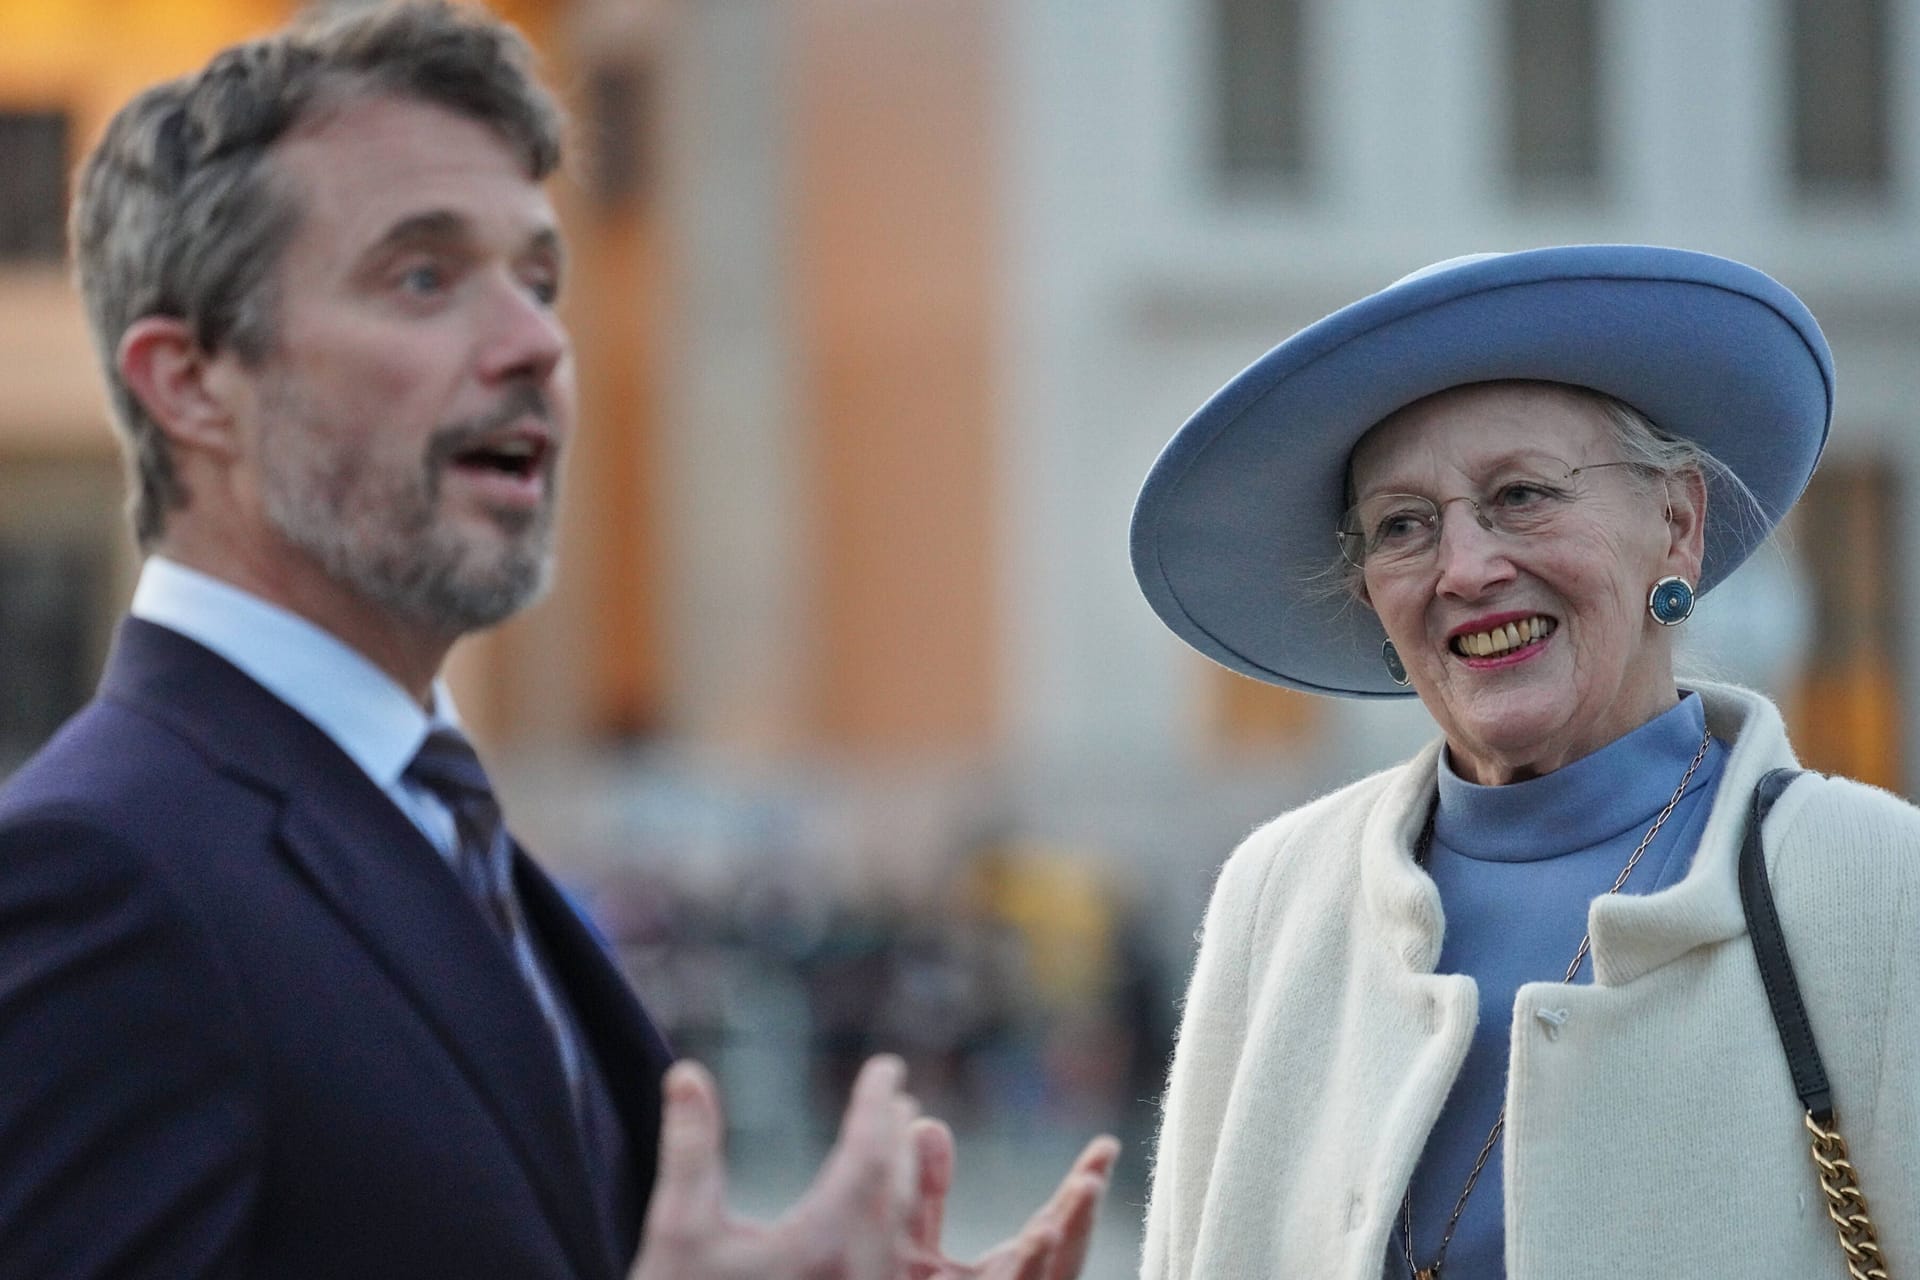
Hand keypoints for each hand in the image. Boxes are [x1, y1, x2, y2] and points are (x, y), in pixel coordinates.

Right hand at [633, 1054, 925, 1278]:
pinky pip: (888, 1272)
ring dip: (902, 1185)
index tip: (887, 1066)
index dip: (876, 1107)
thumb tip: (685, 1072)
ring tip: (900, 1142)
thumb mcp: (677, 1232)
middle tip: (895, 1100)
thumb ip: (689, 1150)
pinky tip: (885, 1217)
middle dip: (893, 1141)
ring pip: (898, 1240)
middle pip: (891, 1196)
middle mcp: (854, 1279)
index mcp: (818, 1247)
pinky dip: (896, 1232)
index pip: (865, 1159)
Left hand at [904, 1120, 1119, 1279]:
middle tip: (1100, 1163)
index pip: (1057, 1224)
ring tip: (1083, 1189)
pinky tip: (1041, 1234)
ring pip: (1050, 1278)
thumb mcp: (911, 1246)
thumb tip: (927, 1125)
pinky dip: (1034, 1265)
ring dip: (1071, 1237)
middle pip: (1065, 1253)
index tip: (1105, 1145)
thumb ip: (925, 1192)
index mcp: (1010, 1275)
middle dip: (1084, 1210)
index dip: (1082, 1185)